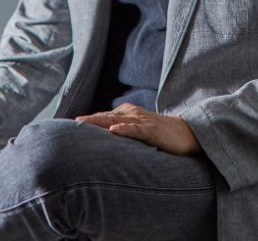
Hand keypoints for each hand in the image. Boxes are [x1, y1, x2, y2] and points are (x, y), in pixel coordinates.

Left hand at [75, 103, 201, 155]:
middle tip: (71, 123)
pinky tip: (114, 130)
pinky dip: (125, 129)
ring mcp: (143, 121)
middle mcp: (133, 114)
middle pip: (106, 116)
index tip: (70, 125)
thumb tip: (105, 142)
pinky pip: (136, 129)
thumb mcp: (138, 133)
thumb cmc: (161, 134)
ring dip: (100, 122)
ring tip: (84, 123)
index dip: (88, 120)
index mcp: (128, 114)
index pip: (104, 116)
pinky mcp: (153, 130)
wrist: (187, 134)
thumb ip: (122, 134)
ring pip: (117, 120)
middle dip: (89, 120)